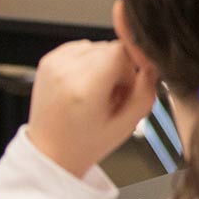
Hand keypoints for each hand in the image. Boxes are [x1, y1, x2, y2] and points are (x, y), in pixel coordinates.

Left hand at [26, 40, 159, 178]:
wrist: (51, 151)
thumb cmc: (84, 144)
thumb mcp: (125, 126)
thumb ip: (145, 94)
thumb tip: (151, 68)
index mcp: (85, 88)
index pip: (120, 51)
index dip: (130, 68)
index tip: (127, 87)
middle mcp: (66, 71)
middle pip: (109, 48)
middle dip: (117, 69)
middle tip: (112, 96)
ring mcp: (54, 64)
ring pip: (96, 47)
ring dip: (103, 64)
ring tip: (97, 92)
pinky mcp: (48, 61)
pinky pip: (80, 49)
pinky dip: (88, 63)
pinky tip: (85, 85)